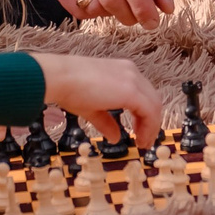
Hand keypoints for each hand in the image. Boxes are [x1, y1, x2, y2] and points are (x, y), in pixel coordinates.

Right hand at [34, 52, 165, 141]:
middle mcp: (131, 72)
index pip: (143, 93)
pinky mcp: (131, 90)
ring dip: (152, 126)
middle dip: (151, 121)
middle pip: (152, 98)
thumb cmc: (69, 89)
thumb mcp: (92, 108)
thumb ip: (106, 122)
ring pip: (154, 105)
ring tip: (143, 143)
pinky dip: (149, 126)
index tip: (139, 131)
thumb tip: (115, 138)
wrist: (60, 78)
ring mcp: (132, 79)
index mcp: (122, 72)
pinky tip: (141, 139)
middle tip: (144, 140)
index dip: (144, 114)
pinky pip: (150, 111)